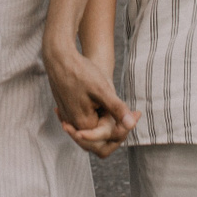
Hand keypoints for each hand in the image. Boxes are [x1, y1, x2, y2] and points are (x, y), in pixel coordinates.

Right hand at [44, 42, 138, 158]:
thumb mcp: (102, 90)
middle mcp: (74, 125)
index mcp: (84, 124)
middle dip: (117, 127)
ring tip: (121, 105)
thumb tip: (132, 124)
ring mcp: (69, 118)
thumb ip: (117, 109)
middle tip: (132, 113)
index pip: (109, 136)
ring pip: (94, 129)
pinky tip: (105, 103)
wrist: (59, 58)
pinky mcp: (67, 111)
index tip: (137, 113)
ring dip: (108, 120)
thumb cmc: (81, 72)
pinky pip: (86, 120)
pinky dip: (98, 114)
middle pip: (101, 138)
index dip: (125, 127)